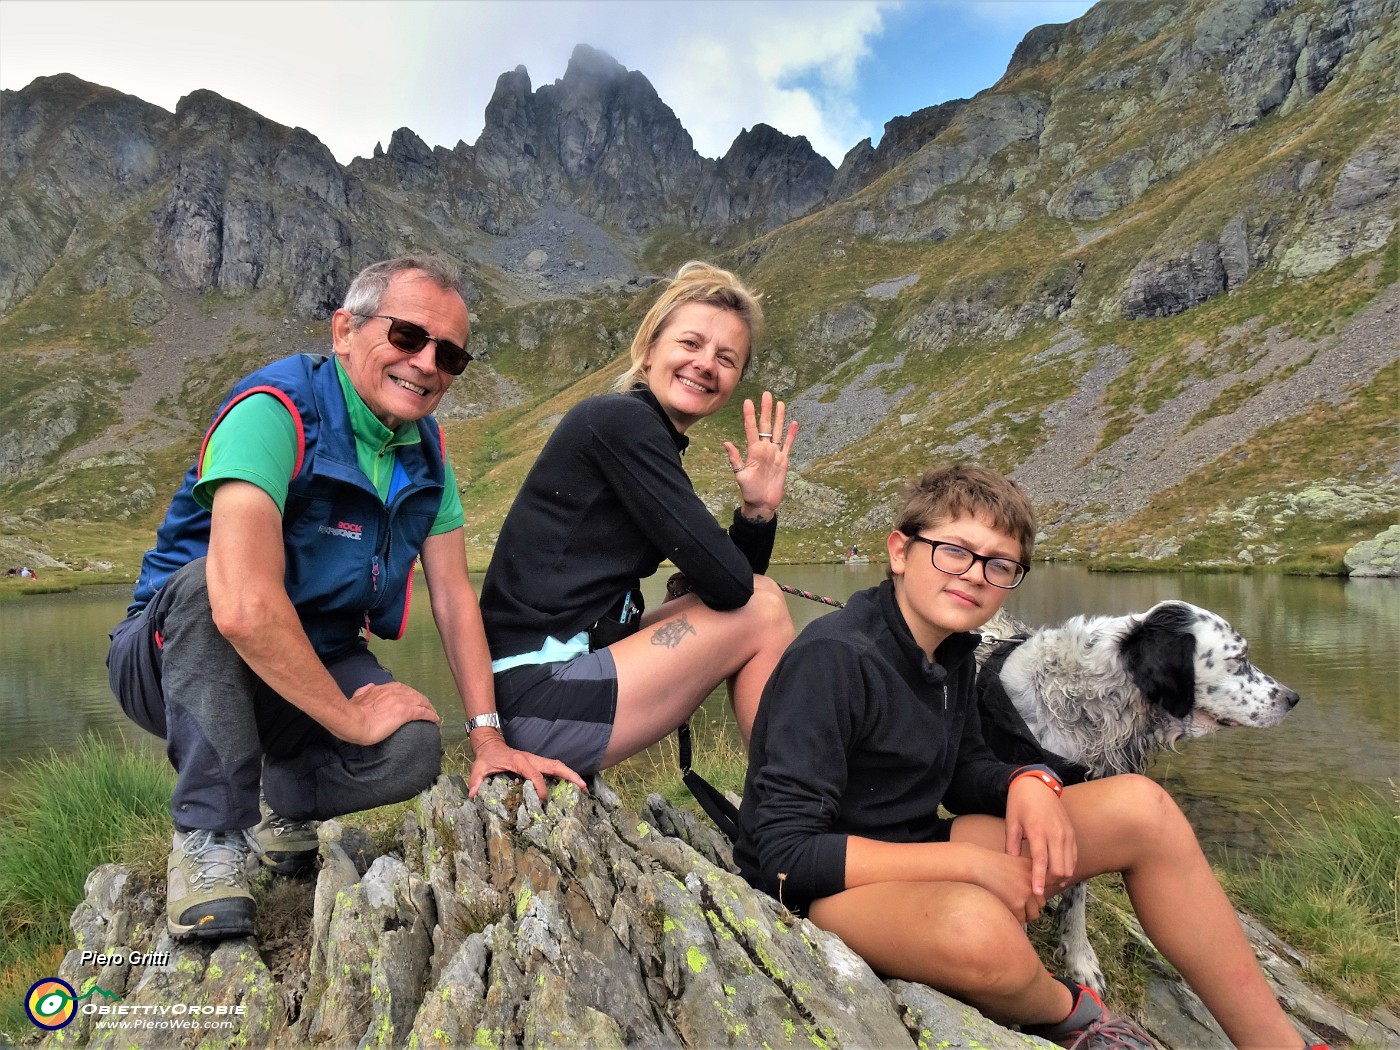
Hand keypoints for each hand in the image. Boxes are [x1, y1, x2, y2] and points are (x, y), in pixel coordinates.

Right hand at [342, 682, 440, 744]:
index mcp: (383, 688)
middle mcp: (394, 692)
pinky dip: (430, 715)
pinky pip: (422, 712)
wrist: (353, 720)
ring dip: (428, 707)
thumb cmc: (352, 712)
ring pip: (420, 701)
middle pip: (414, 694)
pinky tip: (435, 718)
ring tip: (433, 713)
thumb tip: (370, 686)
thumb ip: (364, 691)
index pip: (401, 689)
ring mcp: (401, 701)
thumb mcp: (357, 696)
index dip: (409, 695)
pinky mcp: (405, 712)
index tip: (412, 700)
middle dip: (421, 700)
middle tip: (427, 707)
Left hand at [467, 730, 588, 799]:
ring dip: (570, 774)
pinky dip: (564, 774)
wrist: (490, 743)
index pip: (534, 774)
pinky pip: (554, 768)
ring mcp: (536, 760)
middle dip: (569, 775)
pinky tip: (572, 784)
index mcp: (520, 761)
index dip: (540, 786)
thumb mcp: (479, 767)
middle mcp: (531, 759)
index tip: (542, 799)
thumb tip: (473, 794)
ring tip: (583, 787)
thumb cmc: (487, 756)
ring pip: (557, 765)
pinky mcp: (537, 763)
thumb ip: (475, 780)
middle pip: (555, 765)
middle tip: (583, 787)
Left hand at [725, 391, 797, 518]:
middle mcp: (764, 449)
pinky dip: (791, 435)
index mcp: (753, 451)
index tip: (748, 401)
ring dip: (779, 418)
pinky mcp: (783, 461)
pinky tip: (793, 423)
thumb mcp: (740, 475)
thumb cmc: (749, 491)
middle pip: (766, 425)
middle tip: (767, 394)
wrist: (762, 503)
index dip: (750, 415)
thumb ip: (735, 459)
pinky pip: (788, 445)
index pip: (751, 429)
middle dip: (766, 410)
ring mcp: (774, 454)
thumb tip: (726, 443)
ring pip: (777, 431)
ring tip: (780, 403)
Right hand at [961, 842, 1046, 923]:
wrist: (975, 865)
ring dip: (1023, 914)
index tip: (1046, 891)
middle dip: (1030, 906)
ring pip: (1033, 915)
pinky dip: (1013, 918)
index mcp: (1034, 869)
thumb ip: (1029, 874)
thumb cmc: (990, 864)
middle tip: (1016, 902)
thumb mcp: (1015, 861)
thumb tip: (1042, 889)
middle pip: (1041, 904)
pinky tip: (1003, 909)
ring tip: (1009, 908)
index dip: (1052, 886)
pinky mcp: (1017, 904)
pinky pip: (1021, 920)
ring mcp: (1027, 893)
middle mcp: (1034, 881)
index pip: (1054, 881)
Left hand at [1005, 777, 1077, 898]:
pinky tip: (1058, 873)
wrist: (1036, 784)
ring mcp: (1066, 833)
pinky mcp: (1071, 833)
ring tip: (1047, 882)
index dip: (1039, 879)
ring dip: (1060, 877)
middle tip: (1038, 887)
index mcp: (1038, 831)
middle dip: (1050, 882)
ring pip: (1069, 865)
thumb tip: (1013, 865)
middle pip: (1059, 868)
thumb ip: (1012, 845)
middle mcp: (1056, 834)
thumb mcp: (1011, 823)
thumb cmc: (1020, 803)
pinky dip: (1067, 867)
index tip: (1036, 892)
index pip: (1041, 862)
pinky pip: (1073, 856)